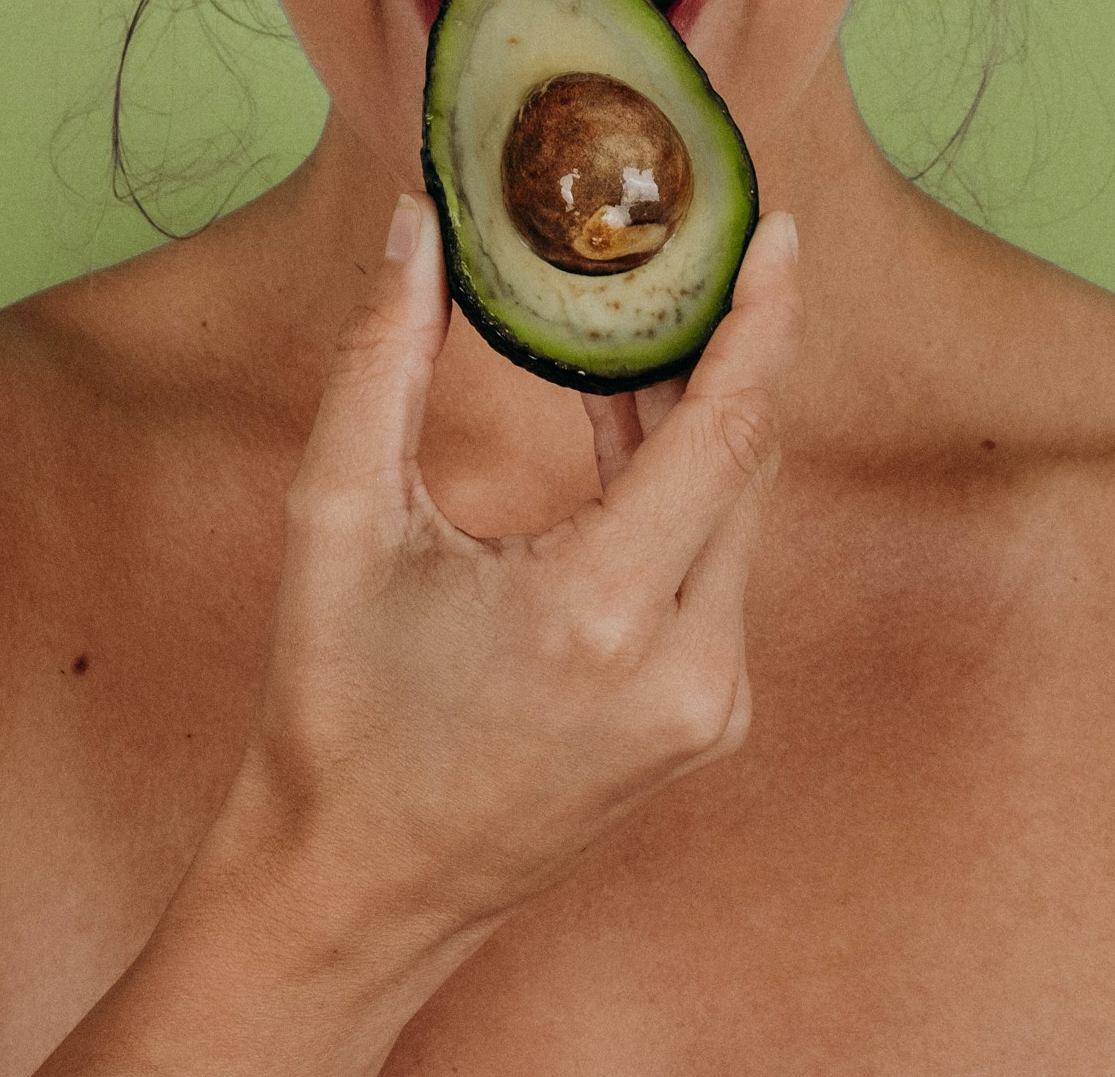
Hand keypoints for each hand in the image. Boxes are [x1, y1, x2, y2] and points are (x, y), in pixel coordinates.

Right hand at [203, 194, 801, 954]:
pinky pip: (718, 565)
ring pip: (737, 511)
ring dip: (695, 414)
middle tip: (690, 246)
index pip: (728, 432)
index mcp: (601, 617)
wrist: (353, 892)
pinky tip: (620, 423)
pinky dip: (680, 486)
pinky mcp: (704, 723)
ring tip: (635, 321)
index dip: (764, 320)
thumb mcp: (338, 519)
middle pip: (747, 461)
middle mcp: (685, 671)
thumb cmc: (335, 710)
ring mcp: (708, 708)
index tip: (779, 229)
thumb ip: (381, 356)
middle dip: (723, 346)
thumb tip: (417, 222)